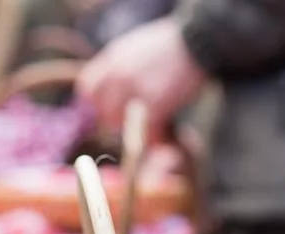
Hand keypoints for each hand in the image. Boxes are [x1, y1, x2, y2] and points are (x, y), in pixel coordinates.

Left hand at [76, 17, 207, 140]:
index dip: (96, 104)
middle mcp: (119, 76)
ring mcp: (135, 92)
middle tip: (133, 124)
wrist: (196, 44)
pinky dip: (154, 138)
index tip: (107, 110)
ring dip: (134, 131)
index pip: (88, 90)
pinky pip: (146, 133)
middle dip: (116, 122)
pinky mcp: (154, 107)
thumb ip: (116, 69)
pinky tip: (162, 133)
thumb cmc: (168, 49)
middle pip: (104, 113)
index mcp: (112, 60)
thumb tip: (106, 95)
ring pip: (121, 126)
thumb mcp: (133, 49)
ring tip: (150, 126)